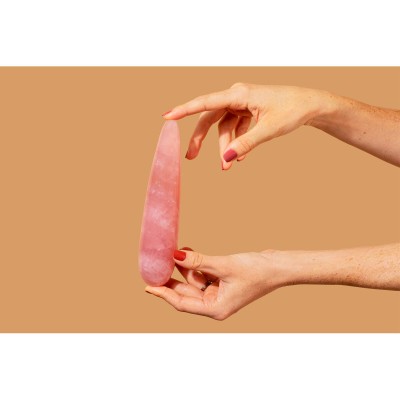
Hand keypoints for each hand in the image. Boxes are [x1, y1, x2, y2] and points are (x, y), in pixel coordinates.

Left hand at [145, 247, 289, 319]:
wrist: (278, 266)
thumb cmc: (257, 271)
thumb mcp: (223, 266)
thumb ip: (199, 262)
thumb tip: (175, 256)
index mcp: (216, 308)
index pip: (182, 304)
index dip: (164, 294)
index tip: (149, 286)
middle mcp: (216, 303)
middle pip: (186, 292)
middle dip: (171, 278)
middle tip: (156, 265)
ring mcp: (219, 292)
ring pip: (193, 281)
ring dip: (184, 267)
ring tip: (173, 251)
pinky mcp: (222, 282)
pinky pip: (203, 274)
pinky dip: (195, 264)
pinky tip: (187, 252)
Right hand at [163, 83, 334, 168]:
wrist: (311, 105)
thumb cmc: (293, 110)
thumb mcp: (269, 129)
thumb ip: (246, 144)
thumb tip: (227, 159)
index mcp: (239, 94)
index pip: (205, 102)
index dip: (184, 110)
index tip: (167, 117)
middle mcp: (237, 96)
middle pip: (210, 118)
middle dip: (201, 139)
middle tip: (190, 157)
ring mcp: (242, 103)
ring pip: (223, 127)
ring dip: (224, 147)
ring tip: (227, 167)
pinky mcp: (248, 111)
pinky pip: (235, 128)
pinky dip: (235, 142)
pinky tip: (238, 157)